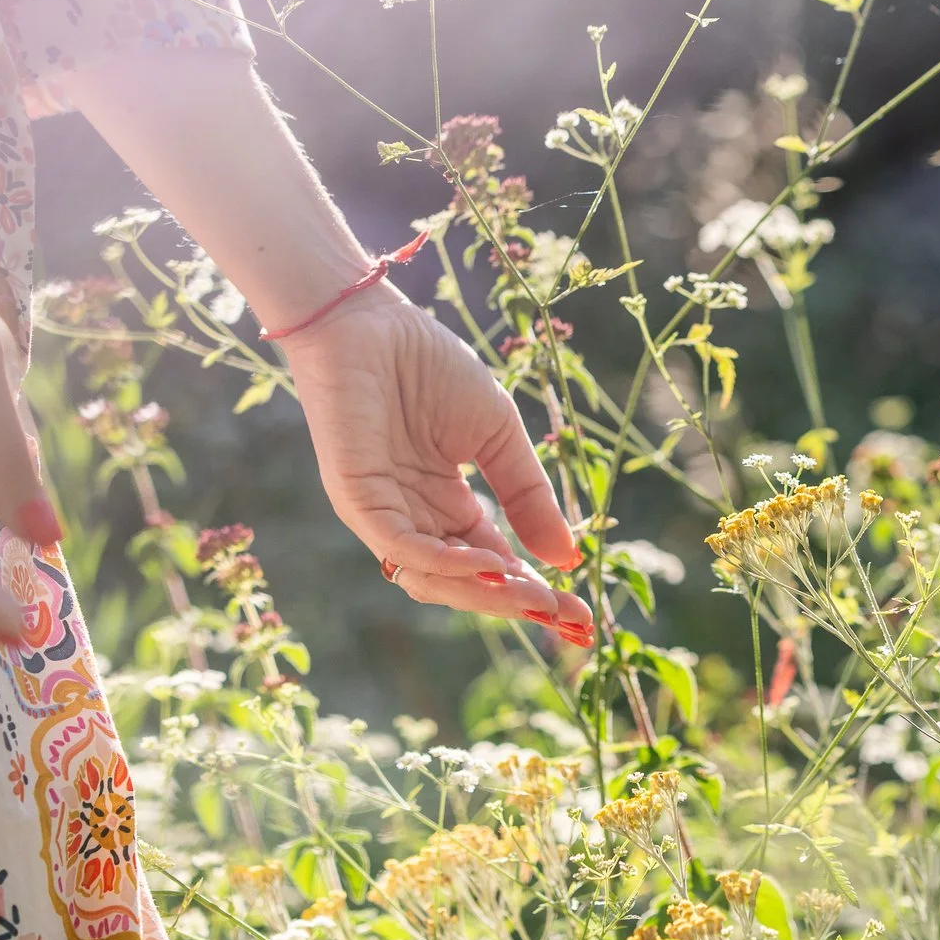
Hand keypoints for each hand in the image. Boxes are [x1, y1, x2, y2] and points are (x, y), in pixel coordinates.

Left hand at [280, 281, 594, 643]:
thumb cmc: (429, 366)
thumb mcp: (497, 434)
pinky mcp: (357, 499)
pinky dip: (443, 563)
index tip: (583, 616)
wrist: (374, 322)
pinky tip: (485, 564)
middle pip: (465, 584)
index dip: (535, 592)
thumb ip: (526, 493)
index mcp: (447, 506)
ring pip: (432, 578)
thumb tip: (567, 557)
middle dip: (518, 604)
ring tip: (534, 596)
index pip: (494, 564)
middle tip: (567, 618)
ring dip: (484, 593)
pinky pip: (400, 548)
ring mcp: (383, 514)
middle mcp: (414, 520)